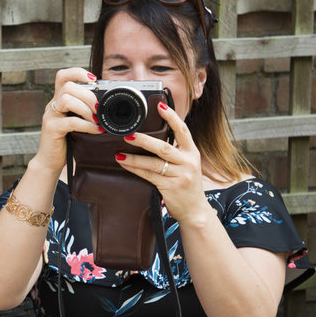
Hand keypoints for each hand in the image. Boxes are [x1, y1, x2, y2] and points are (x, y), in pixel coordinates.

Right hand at [31, 67, 101, 173]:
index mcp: (59, 99)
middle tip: (99, 109)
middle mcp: (52, 105)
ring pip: (67, 99)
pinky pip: (71, 121)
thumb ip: (86, 111)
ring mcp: (50, 116)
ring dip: (86, 108)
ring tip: (96, 120)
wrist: (51, 161)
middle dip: (88, 96)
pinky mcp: (51, 128)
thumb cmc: (67, 141)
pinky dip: (87, 125)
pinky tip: (96, 130)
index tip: (94, 79)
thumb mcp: (77, 121)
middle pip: (68, 86)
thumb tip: (108, 105)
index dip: (77, 72)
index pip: (63, 76)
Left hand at [113, 101, 209, 223]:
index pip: (183, 130)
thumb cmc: (187, 185)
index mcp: (192, 152)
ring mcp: (180, 175)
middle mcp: (188, 162)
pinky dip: (135, 169)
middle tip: (128, 134)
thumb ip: (175, 152)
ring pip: (153, 163)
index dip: (171, 116)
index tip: (160, 105)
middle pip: (164, 147)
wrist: (195, 211)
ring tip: (119, 153)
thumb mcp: (187, 164)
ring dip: (134, 158)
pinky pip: (149, 176)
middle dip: (144, 140)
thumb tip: (152, 136)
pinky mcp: (171, 187)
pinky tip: (125, 165)